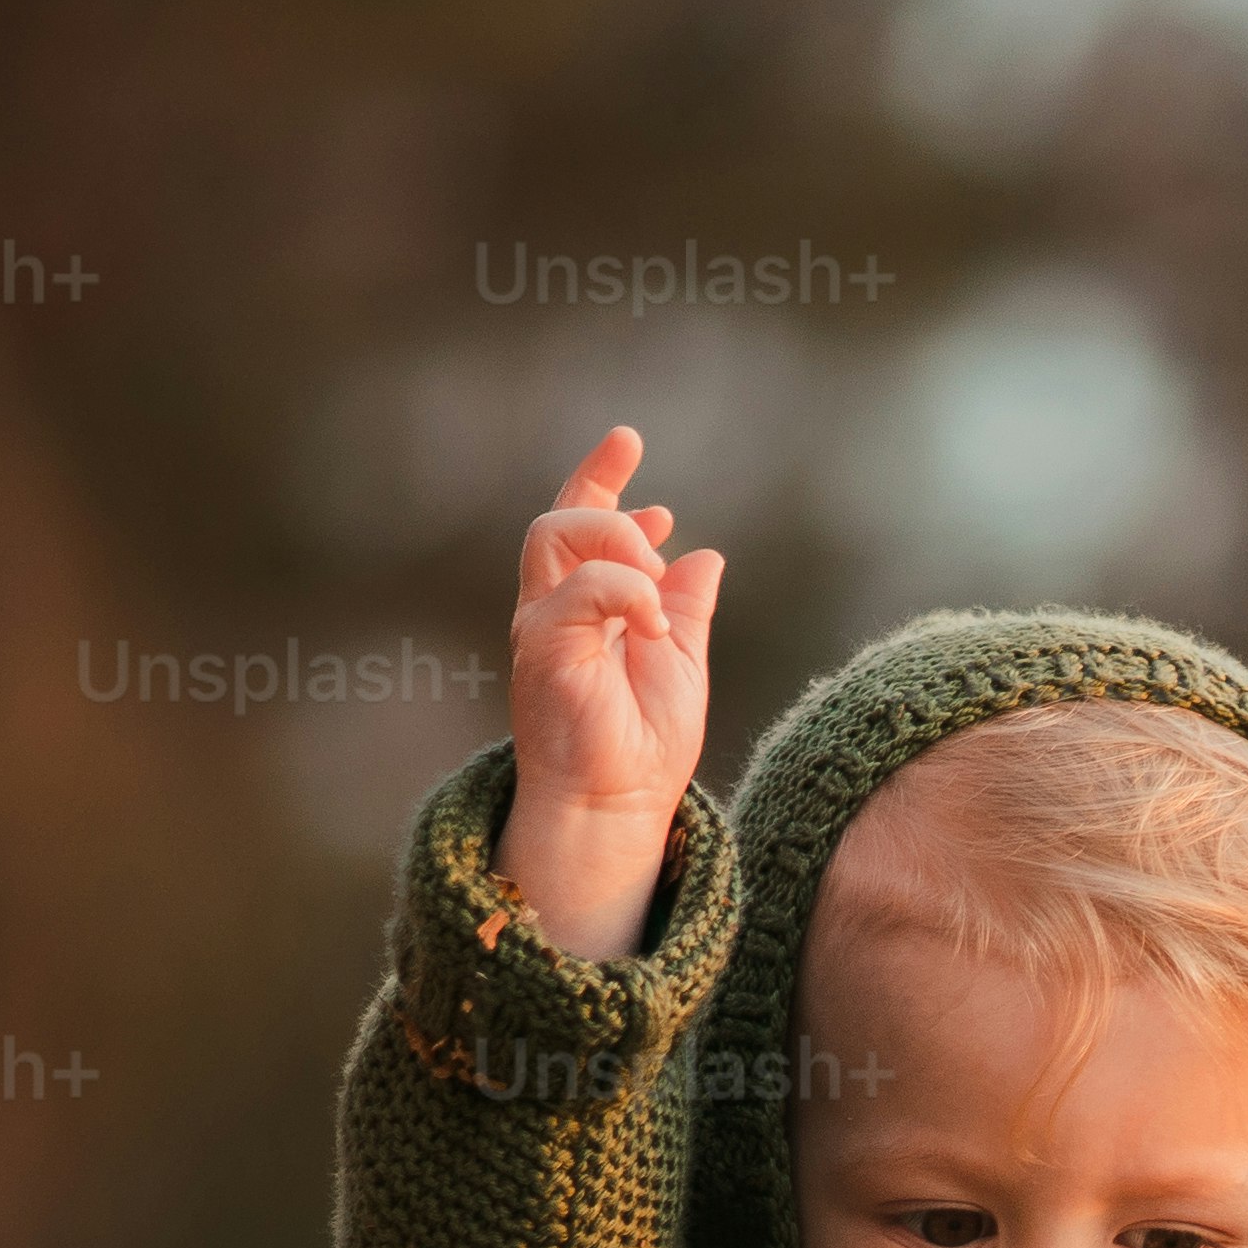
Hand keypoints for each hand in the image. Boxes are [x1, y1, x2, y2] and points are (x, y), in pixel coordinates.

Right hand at [501, 421, 722, 962]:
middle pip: (560, 518)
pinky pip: (582, 587)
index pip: (580, 523)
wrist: (619, 806)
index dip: (599, 477)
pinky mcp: (543, 646)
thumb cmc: (644, 747)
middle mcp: (554, 609)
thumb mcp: (681, 662)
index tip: (627, 441)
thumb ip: (685, 608)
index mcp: (585, 608)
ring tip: (655, 588)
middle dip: (607, 499)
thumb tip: (705, 555)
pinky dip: (628, 591)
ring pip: (557, 533)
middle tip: (660, 534)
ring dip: (619, 543)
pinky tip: (654, 626)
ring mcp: (542, 625)